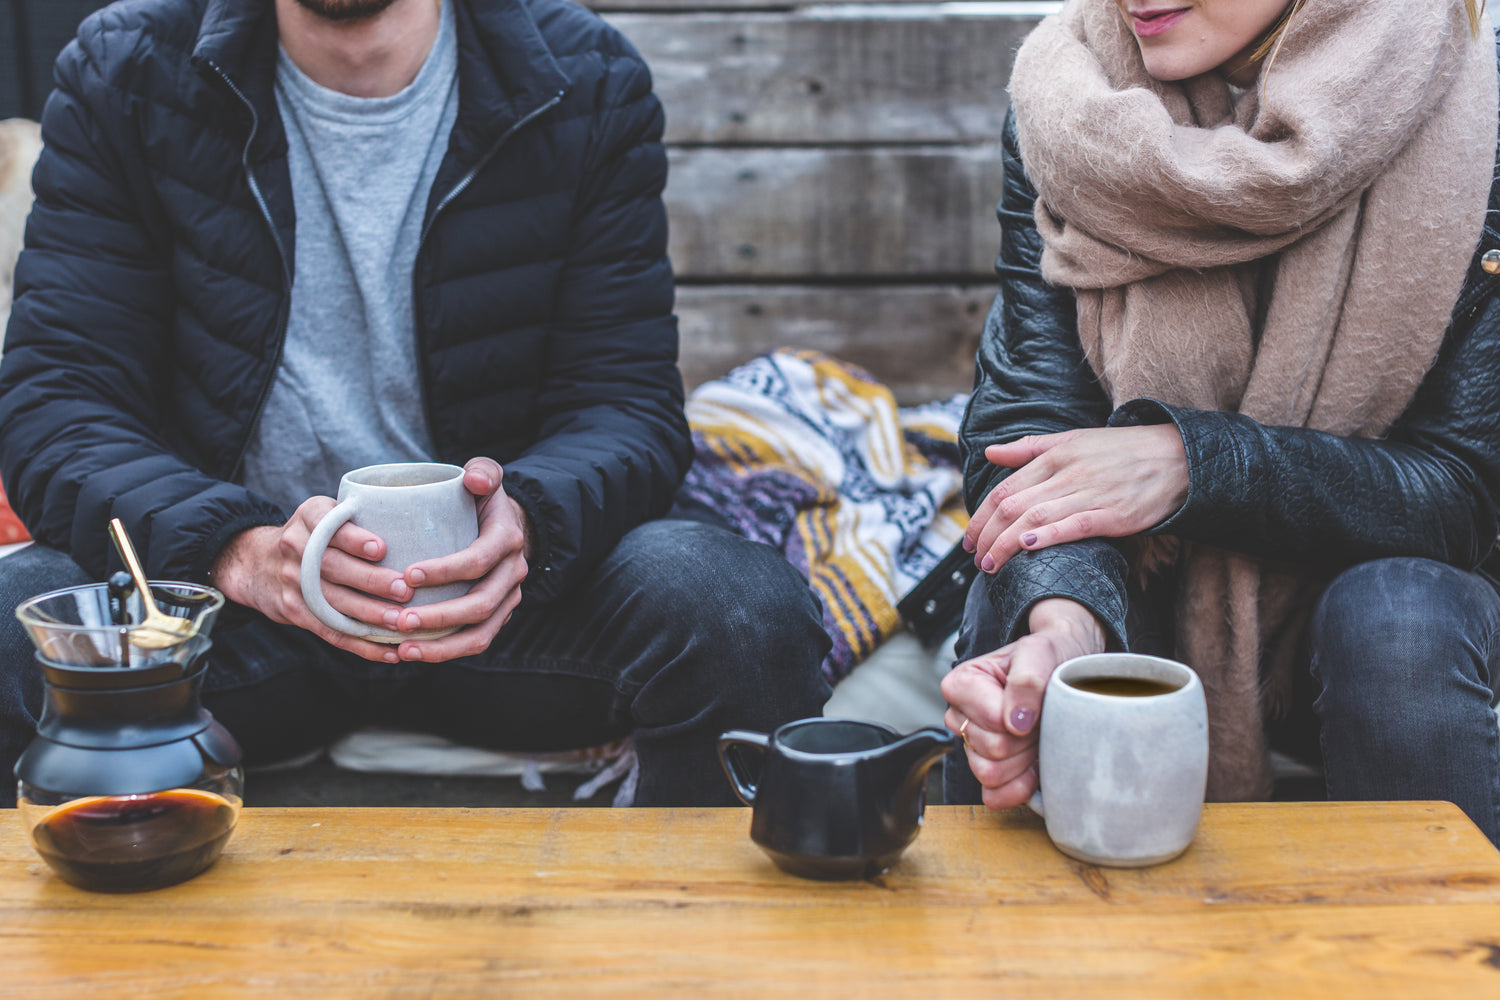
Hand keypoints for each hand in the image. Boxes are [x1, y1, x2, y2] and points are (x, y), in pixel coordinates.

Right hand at [210, 498, 414, 663]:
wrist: (257, 563)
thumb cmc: (313, 535)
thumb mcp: (324, 513)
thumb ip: (356, 517)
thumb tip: (413, 527)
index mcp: (309, 517)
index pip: (329, 526)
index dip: (354, 539)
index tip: (381, 549)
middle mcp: (296, 548)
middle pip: (334, 567)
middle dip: (371, 581)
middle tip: (404, 591)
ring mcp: (293, 582)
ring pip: (333, 603)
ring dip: (369, 615)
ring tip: (401, 622)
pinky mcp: (296, 611)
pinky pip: (331, 631)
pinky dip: (361, 645)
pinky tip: (389, 652)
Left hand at [385, 457, 530, 662]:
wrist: (505, 526)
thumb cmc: (481, 500)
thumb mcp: (486, 476)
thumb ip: (483, 471)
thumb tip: (472, 480)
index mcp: (507, 540)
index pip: (478, 560)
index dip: (446, 570)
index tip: (408, 574)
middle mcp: (513, 574)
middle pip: (480, 605)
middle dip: (439, 616)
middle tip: (398, 619)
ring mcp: (507, 600)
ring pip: (480, 633)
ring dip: (441, 646)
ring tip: (402, 648)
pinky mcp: (496, 617)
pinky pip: (474, 642)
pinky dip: (443, 652)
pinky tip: (409, 652)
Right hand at [941, 598, 1104, 808]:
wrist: (1065, 670)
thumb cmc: (1049, 657)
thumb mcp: (1041, 652)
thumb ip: (1027, 680)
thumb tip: (1015, 722)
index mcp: (961, 684)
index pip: (992, 722)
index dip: (1022, 718)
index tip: (1037, 701)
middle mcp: (959, 717)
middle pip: (992, 750)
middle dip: (1025, 739)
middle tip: (1041, 718)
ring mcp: (971, 746)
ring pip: (991, 774)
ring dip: (1024, 760)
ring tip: (1037, 735)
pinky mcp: (986, 770)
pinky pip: (994, 796)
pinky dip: (1020, 786)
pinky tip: (1035, 763)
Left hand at [963, 425, 1187, 574]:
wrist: (1178, 457)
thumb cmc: (1122, 450)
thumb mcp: (1074, 440)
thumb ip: (1029, 448)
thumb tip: (990, 452)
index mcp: (1055, 456)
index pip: (1005, 488)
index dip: (980, 516)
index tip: (969, 539)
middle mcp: (1068, 473)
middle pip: (1013, 506)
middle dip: (987, 535)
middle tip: (975, 558)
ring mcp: (1091, 494)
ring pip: (1035, 518)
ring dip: (1006, 544)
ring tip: (991, 565)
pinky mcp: (1114, 515)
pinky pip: (1074, 526)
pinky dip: (1047, 536)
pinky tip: (1026, 548)